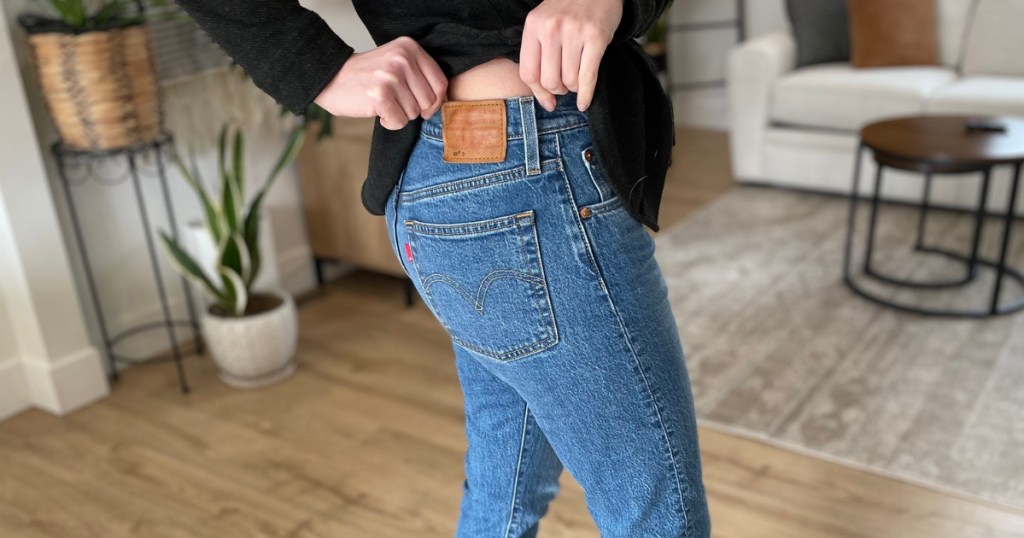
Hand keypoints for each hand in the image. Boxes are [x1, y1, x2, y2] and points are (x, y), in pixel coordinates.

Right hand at [314, 36, 447, 129]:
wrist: (332, 78)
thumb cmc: (367, 76)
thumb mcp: (396, 62)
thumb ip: (419, 74)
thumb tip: (442, 101)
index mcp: (410, 48)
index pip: (440, 82)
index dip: (436, 101)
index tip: (425, 107)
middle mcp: (402, 59)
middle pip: (428, 101)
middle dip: (414, 109)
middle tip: (395, 103)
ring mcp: (391, 77)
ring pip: (413, 113)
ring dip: (399, 115)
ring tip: (383, 103)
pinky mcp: (380, 95)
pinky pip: (399, 122)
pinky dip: (389, 123)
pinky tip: (377, 111)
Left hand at [519, 0, 623, 111]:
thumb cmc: (569, 9)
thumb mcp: (545, 23)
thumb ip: (538, 54)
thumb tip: (546, 101)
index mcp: (533, 25)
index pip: (528, 73)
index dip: (538, 93)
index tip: (548, 102)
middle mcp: (551, 28)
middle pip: (549, 81)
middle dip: (559, 90)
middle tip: (565, 85)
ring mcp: (574, 32)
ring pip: (569, 81)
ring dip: (574, 87)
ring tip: (577, 78)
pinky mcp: (596, 37)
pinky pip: (588, 77)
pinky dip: (586, 94)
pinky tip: (584, 102)